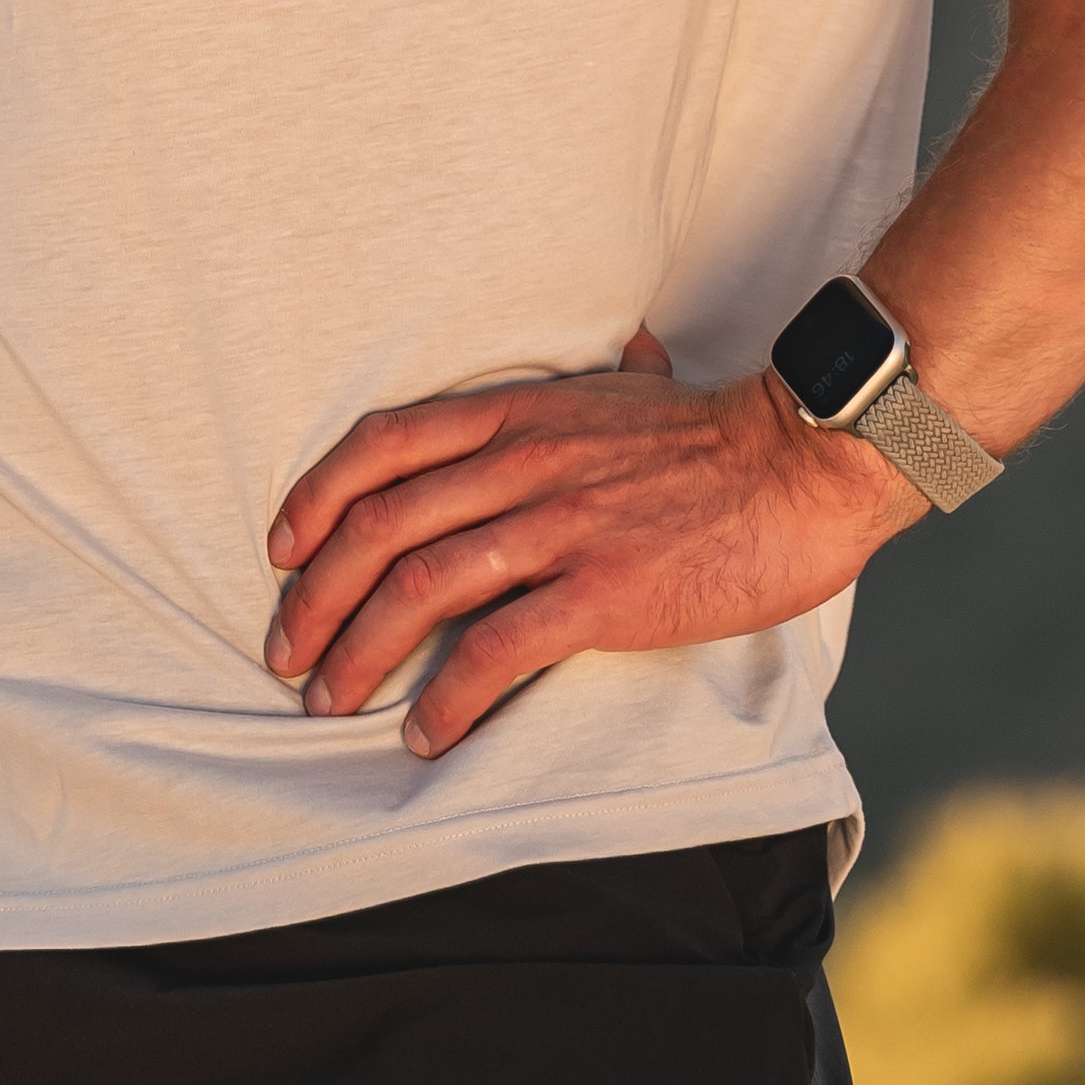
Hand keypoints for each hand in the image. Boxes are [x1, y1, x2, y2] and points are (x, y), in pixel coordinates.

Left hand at [262, 329, 919, 759]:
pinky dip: (446, 699)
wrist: (803, 466)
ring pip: (419, 589)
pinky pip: (495, 651)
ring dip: (359, 654)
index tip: (282, 552)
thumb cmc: (723, 436)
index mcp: (516, 413)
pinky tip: (425, 734)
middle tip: (286, 653)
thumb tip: (631, 349)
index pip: (381, 447)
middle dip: (315, 598)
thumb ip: (610, 380)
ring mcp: (557, 527)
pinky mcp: (600, 593)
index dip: (314, 500)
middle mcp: (519, 464)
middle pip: (380, 528)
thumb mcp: (639, 388)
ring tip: (330, 702)